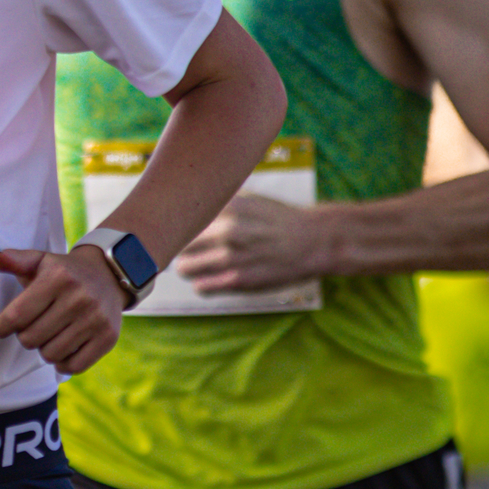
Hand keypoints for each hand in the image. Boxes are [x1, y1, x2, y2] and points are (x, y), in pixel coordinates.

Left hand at [0, 244, 124, 372]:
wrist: (109, 274)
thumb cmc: (66, 272)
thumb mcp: (41, 260)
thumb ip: (14, 260)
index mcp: (58, 278)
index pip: (16, 316)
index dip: (1, 327)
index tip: (1, 327)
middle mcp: (78, 298)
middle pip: (31, 339)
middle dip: (26, 335)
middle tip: (33, 325)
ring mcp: (95, 319)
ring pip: (51, 355)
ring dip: (45, 349)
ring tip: (51, 334)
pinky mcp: (108, 337)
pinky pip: (74, 366)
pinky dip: (63, 363)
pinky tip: (64, 349)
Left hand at [173, 194, 324, 296]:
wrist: (314, 241)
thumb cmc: (279, 221)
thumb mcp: (248, 201)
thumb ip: (216, 207)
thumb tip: (181, 214)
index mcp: (227, 206)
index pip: (181, 218)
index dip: (176, 227)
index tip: (174, 232)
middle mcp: (226, 229)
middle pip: (178, 243)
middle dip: (182, 248)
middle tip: (191, 251)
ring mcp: (232, 256)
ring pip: (186, 268)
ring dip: (190, 268)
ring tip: (202, 266)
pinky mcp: (239, 280)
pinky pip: (202, 287)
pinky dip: (204, 284)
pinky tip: (214, 278)